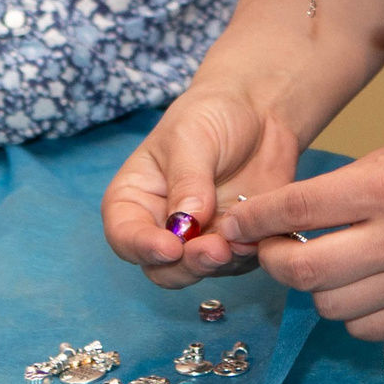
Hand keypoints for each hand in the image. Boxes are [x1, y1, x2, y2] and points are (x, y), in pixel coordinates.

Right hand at [101, 83, 307, 285]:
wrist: (258, 112)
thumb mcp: (191, 136)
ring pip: (199, 271)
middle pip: (160, 267)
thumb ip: (187, 179)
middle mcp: (161, 226)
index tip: (170, 248)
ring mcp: (198, 238)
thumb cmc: (211, 115)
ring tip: (241, 242)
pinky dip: (245, 258)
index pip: (124, 235)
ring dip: (218, 264)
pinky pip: (235, 264)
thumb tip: (186, 222)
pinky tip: (258, 239)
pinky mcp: (233, 243)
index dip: (142, 248)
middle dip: (186, 265)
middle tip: (214, 251)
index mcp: (135, 198)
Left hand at [220, 120, 383, 336]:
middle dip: (272, 258)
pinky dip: (352, 310)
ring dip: (314, 285)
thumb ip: (345, 187)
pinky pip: (366, 328)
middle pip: (302, 270)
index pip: (298, 209)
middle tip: (271, 246)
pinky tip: (359, 283)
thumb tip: (284, 217)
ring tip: (321, 261)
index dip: (255, 218)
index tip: (238, 220)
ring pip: (329, 306)